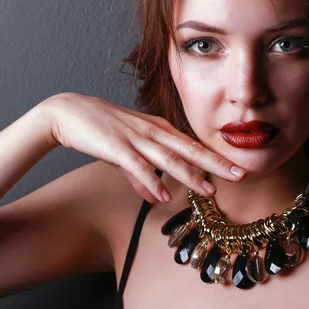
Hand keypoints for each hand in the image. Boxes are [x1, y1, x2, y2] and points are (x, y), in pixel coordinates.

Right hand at [41, 92, 245, 202]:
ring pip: (169, 158)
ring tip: (209, 190)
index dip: (215, 158)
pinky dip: (151, 181)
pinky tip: (163, 195)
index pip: (192, 145)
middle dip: (215, 163)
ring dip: (190, 175)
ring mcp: (135, 138)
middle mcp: (152, 131)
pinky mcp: (116, 146)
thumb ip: (141, 175)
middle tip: (240, 174)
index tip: (236, 168)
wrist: (68, 113)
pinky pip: (138, 166)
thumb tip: (155, 196)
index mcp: (157, 129)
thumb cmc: (99, 129)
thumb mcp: (125, 152)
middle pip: (189, 149)